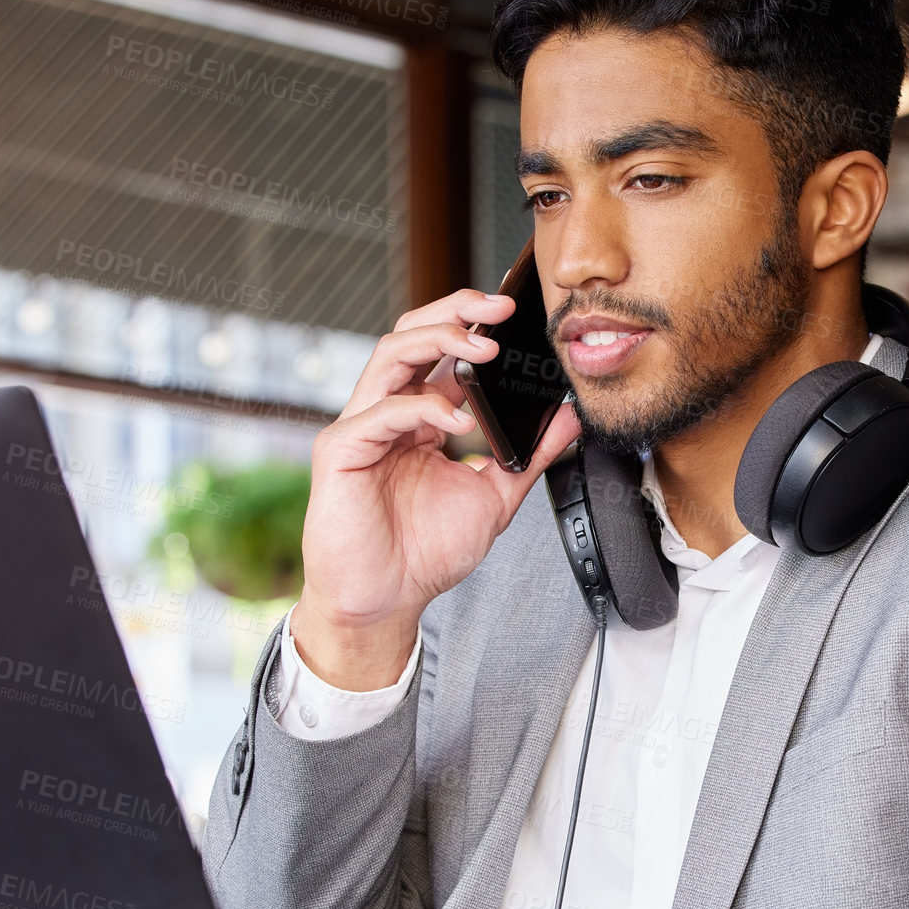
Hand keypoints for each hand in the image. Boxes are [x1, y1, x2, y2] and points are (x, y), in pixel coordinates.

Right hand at [294, 288, 580, 689]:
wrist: (385, 601)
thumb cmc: (423, 553)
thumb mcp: (495, 495)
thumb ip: (530, 455)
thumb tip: (567, 418)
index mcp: (419, 417)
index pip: (440, 350)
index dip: (473, 323)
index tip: (516, 314)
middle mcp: (388, 412)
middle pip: (410, 333)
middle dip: (456, 310)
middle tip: (500, 307)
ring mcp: (361, 427)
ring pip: (391, 355)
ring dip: (439, 339)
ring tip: (484, 347)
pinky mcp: (341, 450)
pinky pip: (382, 411)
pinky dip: (423, 406)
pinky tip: (459, 420)